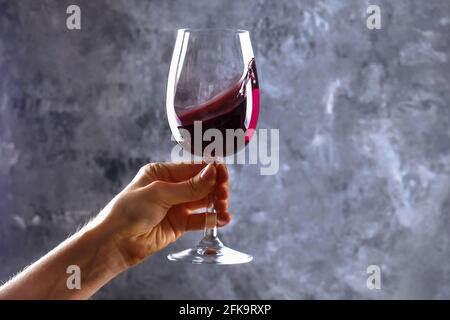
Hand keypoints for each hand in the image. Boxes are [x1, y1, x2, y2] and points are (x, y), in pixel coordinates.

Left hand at [96, 162, 230, 270]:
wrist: (115, 242)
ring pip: (203, 201)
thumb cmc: (128, 211)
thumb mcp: (159, 194)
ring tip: (223, 208)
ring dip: (216, 203)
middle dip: (216, 187)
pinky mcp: (179, 224)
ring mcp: (176, 206)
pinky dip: (212, 219)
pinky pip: (200, 219)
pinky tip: (223, 219)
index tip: (223, 175)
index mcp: (163, 173)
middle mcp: (171, 188)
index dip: (211, 170)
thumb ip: (189, 186)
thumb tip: (213, 172)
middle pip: (202, 184)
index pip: (193, 168)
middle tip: (224, 194)